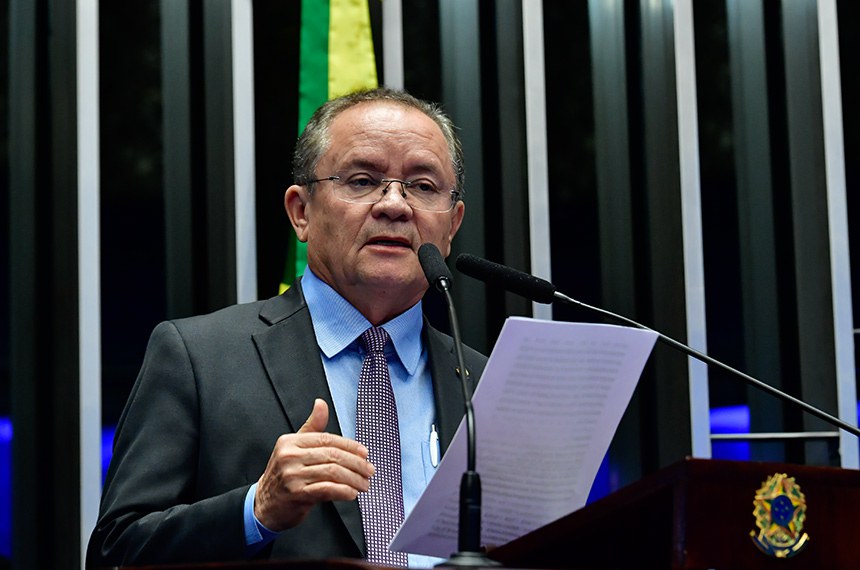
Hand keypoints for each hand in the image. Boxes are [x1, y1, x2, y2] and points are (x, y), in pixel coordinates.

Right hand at [254, 398, 373, 531]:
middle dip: (356, 463)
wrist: (264, 505)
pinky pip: (326, 489)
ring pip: (332, 472)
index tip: (365, 453)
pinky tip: (352, 493)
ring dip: (354, 479)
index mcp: (290, 442)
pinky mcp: (296, 494)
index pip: (327, 439)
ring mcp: (292, 475)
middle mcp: (289, 456)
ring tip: (364, 484)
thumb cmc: (284, 476)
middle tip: (369, 471)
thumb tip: (321, 403)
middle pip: (332, 455)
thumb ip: (312, 428)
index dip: (350, 446)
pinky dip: (343, 491)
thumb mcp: (294, 448)